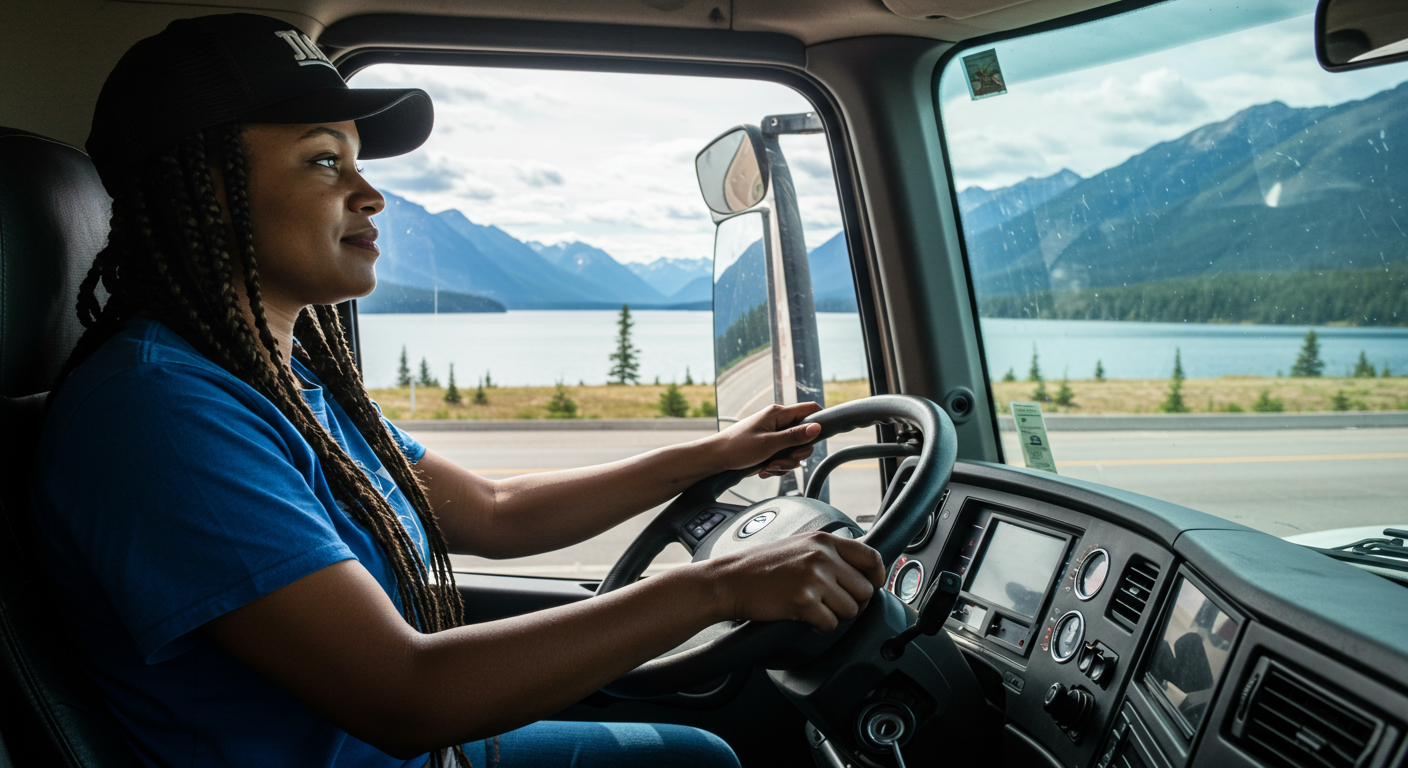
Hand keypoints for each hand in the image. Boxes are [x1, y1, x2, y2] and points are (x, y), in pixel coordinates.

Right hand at [700, 532, 886, 632]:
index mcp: (824, 540)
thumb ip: (829, 552)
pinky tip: (806, 620)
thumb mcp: (800, 545)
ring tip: (817, 610)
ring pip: (851, 610)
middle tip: (835, 606)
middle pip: (865, 590)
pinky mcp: (803, 601)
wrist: (730, 580)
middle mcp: (822, 556)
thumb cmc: (761, 566)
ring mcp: (813, 578)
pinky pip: (830, 624)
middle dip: (854, 604)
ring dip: (836, 617)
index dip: (879, 577)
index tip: (873, 588)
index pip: (872, 557)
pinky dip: (821, 627)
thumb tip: (861, 569)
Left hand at [707, 401, 822, 477]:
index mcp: (778, 414)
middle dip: (796, 454)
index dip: (819, 422)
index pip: (810, 409)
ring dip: (784, 464)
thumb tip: (817, 428)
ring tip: (768, 468)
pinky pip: (782, 458)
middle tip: (782, 462)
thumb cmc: (737, 448)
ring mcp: (773, 435)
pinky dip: (776, 467)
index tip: (817, 440)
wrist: (715, 459)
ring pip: (794, 451)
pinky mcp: (768, 448)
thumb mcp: (769, 444)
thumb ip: (794, 437)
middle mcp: (777, 422)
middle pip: (804, 436)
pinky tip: (763, 470)